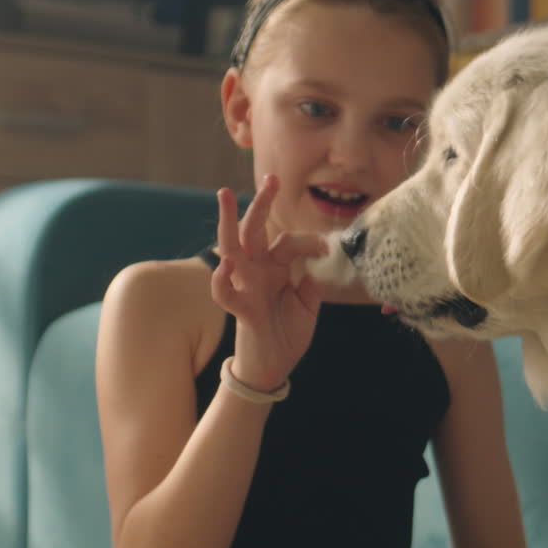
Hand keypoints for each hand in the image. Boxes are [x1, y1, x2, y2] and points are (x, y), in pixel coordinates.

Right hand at [210, 176, 328, 390]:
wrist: (274, 368)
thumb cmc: (286, 334)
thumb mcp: (308, 305)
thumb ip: (312, 282)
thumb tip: (317, 262)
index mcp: (274, 269)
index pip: (286, 242)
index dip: (307, 240)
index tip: (326, 246)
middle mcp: (257, 273)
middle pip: (254, 231)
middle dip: (261, 203)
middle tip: (271, 178)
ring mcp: (246, 288)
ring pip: (232, 249)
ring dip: (228, 222)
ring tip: (225, 195)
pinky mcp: (241, 310)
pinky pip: (225, 293)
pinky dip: (221, 279)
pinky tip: (225, 264)